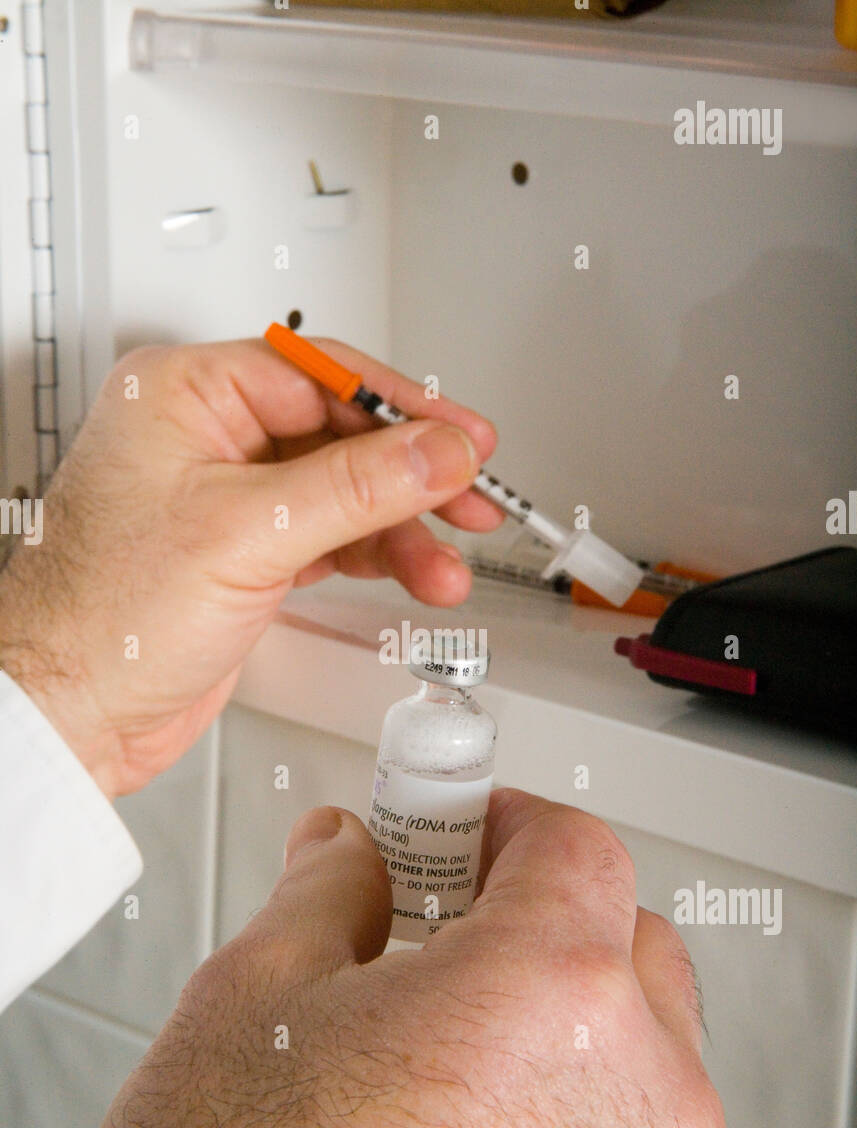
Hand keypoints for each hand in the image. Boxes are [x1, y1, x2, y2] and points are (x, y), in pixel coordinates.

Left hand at [0, 338, 499, 797]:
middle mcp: (206, 436)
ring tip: (445, 563)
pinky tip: (413, 572)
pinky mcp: (244, 552)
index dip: (401, 409)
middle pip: (341, 434)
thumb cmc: (103, 618)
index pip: (320, 375)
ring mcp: (227, 496)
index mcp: (185, 395)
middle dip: (412, 476)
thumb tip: (438, 451)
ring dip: (402, 528)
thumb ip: (357, 488)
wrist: (72, 711)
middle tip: (472, 496)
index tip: (463, 437)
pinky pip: (330, 535)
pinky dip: (375, 555)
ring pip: (344, 490)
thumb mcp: (248, 533)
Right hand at [60, 790, 724, 1127]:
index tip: (465, 836)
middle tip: (450, 941)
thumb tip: (350, 855)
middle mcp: (634, 1099)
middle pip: (628, 944)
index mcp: (548, 996)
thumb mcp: (254, 997)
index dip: (506, 824)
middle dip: (546, 925)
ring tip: (453, 1062)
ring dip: (572, 1034)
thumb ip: (329, 893)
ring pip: (647, 1057)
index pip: (577, 847)